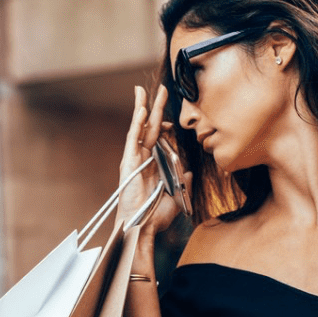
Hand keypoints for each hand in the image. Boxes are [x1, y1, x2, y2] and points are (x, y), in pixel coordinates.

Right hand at [118, 85, 189, 236]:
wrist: (143, 228)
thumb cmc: (156, 217)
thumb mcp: (177, 196)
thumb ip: (183, 183)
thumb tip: (189, 173)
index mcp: (153, 165)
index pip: (159, 139)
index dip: (165, 127)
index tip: (172, 121)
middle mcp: (142, 160)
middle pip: (149, 128)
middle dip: (155, 107)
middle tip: (161, 89)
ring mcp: (134, 160)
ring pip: (139, 128)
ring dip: (142, 108)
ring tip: (144, 90)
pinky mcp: (127, 163)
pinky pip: (132, 139)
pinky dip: (136, 124)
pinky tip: (141, 110)